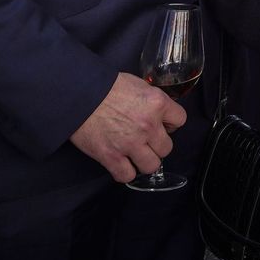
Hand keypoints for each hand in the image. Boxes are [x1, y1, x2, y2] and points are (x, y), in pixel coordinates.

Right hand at [69, 72, 185, 182]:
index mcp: (157, 104)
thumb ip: (152, 100)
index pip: (180, 120)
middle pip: (167, 148)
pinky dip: (124, 172)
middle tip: (145, 140)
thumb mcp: (138, 84)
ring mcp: (130, 143)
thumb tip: (158, 111)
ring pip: (151, 166)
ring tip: (134, 154)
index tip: (162, 125)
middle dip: (157, 145)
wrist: (78, 94)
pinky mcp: (111, 156)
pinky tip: (120, 163)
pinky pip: (127, 175)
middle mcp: (148, 126)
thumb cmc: (105, 85)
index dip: (170, 124)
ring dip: (144, 161)